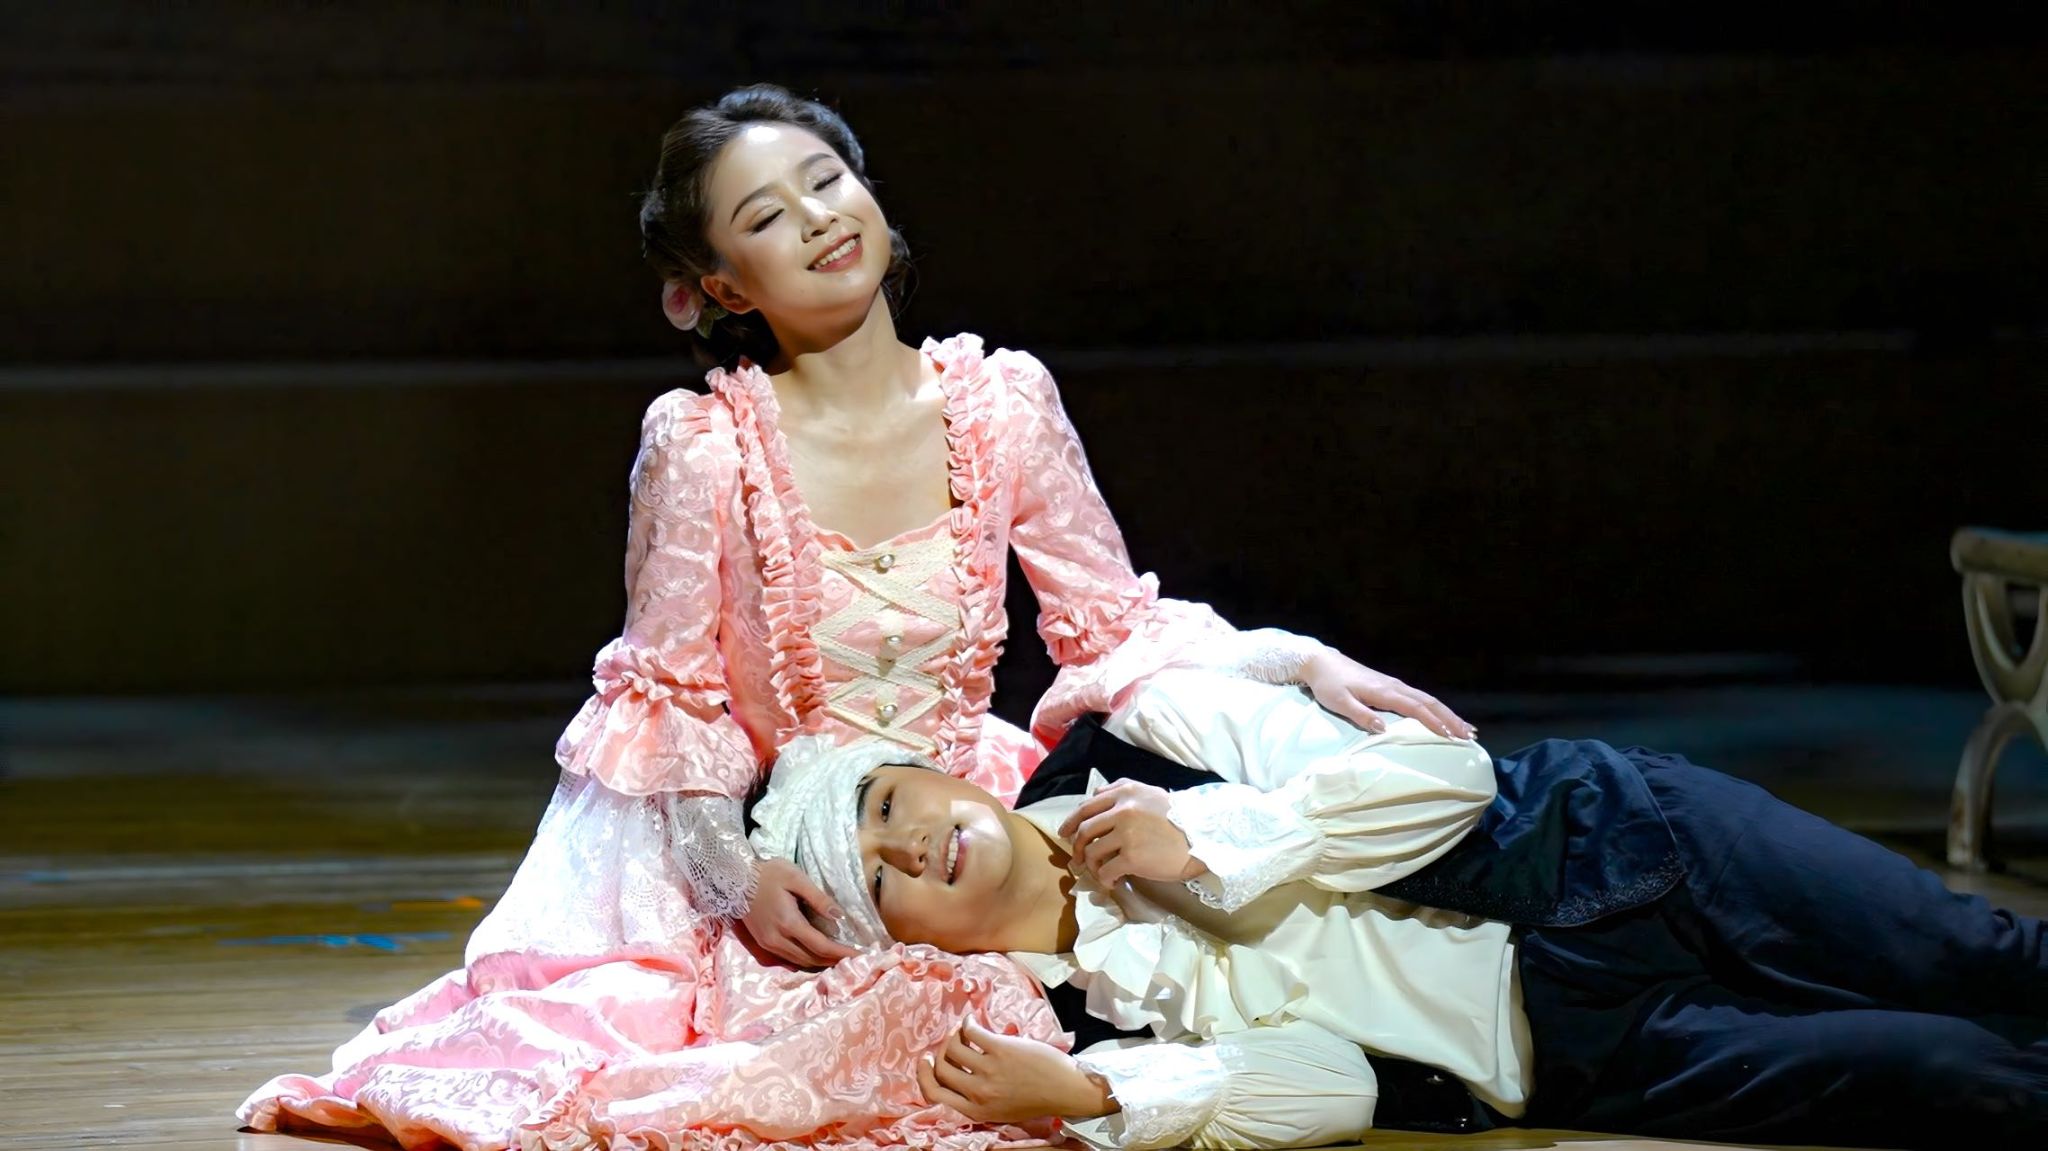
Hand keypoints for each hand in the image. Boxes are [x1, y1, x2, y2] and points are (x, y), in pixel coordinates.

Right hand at [739, 857, 857, 967]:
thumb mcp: (795, 878)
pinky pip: (788, 961)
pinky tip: (817, 957)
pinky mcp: (763, 944)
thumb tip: (840, 916)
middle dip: (834, 961)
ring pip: (800, 963)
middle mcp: (777, 940)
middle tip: (854, 958)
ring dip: (821, 963)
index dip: (842, 953)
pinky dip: (806, 962)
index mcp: (788, 923)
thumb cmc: (767, 874)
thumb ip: (818, 898)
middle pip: (812, 959)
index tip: (860, 955)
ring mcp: (768, 944)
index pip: (821, 946)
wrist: (734, 878)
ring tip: (840, 959)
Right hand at [918, 1019, 1117, 1122]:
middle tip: (946, 1042)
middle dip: (939, 1052)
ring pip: (954, 1048)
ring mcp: (989, 1070)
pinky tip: (972, 1020)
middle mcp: (978, 1092)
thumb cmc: (1036, 1098)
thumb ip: (977, 1098)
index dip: (924, 1076)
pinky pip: (972, 1032)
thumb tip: (957, 1074)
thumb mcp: (1000, 1109)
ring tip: (962, 1031)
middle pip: (941, 1069)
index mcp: (976, 1110)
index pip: (935, 1093)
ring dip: (954, 1036)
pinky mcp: (1001, 1050)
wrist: (1066, 1089)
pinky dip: (968, 1023)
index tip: (925, 1061)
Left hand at [1057, 779, 1203, 886]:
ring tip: (1099, 872)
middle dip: (1076, 847)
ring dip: (1091, 865)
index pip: (1086, 807)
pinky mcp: (1131, 857)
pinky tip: (1112, 881)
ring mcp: (1126, 834)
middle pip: (1084, 830)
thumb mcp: (1150, 793)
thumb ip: (1122, 789)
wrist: (1202, 838)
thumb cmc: (1178, 817)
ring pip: (1091, 852)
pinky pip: (1105, 870)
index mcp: (1125, 793)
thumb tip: (1095, 793)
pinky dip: (1104, 878)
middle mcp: (1122, 810)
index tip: (1064, 834)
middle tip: (1077, 859)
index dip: (1071, 822)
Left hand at [1302, 648, 1475, 739]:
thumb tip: (1384, 730)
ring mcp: (1394, 685)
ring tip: (1464, 729)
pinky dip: (1435, 708)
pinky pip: (1419, 698)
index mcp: (1384, 691)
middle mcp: (1394, 686)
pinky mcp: (1391, 687)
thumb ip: (1361, 715)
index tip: (1449, 737)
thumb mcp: (1339, 702)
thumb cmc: (1329, 684)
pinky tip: (1441, 717)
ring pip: (1427, 699)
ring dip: (1447, 714)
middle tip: (1469, 736)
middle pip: (1429, 702)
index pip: (1415, 708)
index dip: (1433, 722)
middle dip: (1450, 719)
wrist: (1322, 662)